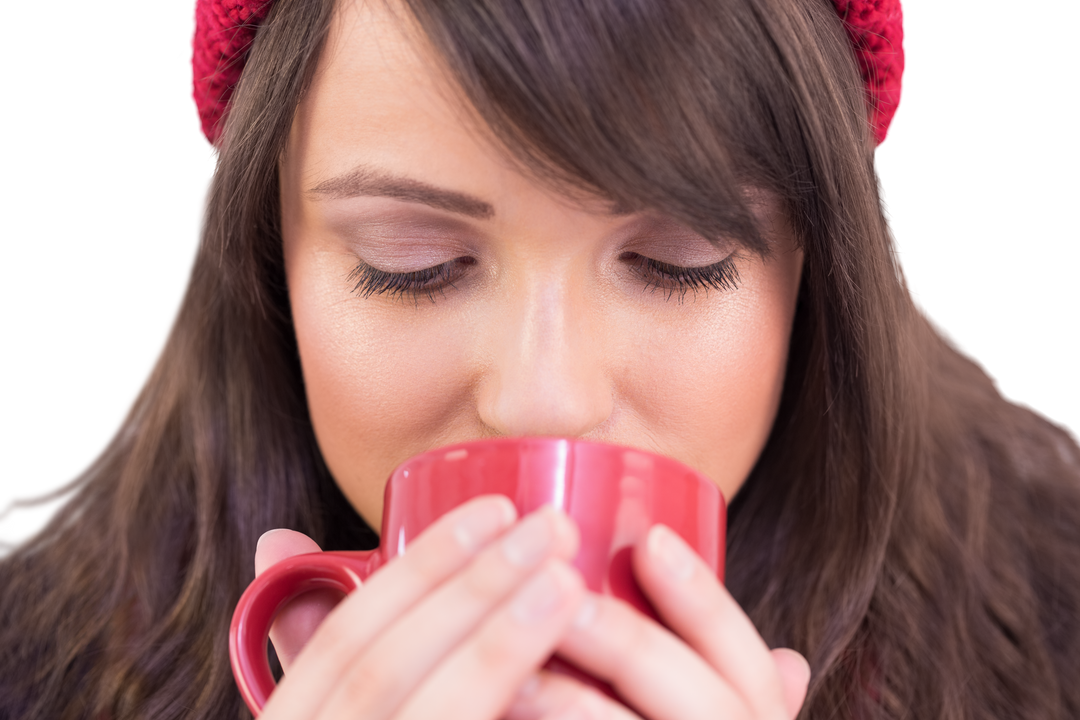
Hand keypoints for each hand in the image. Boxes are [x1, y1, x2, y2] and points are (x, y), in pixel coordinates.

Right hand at [251, 498, 586, 719]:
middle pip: (386, 671)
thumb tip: (277, 536)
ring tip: (570, 582)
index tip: (497, 508)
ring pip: (437, 715)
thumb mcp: (324, 710)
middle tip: (554, 529)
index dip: (420, 570)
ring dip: (501, 644)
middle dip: (472, 591)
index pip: (343, 641)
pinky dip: (525, 709)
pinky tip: (576, 682)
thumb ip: (312, 647)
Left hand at [502, 524, 810, 719]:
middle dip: (628, 641)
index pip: (745, 657)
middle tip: (559, 597)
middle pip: (700, 698)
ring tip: (514, 672)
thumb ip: (743, 697)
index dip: (704, 598)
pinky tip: (501, 717)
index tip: (651, 542)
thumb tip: (790, 662)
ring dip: (573, 707)